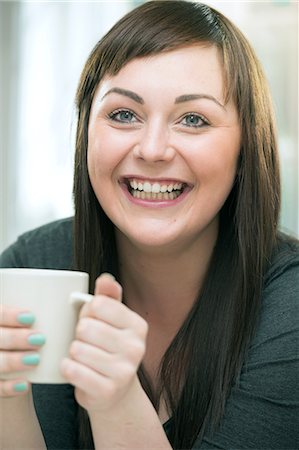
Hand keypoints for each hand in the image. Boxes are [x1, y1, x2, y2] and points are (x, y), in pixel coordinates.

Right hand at [0, 305, 44, 396]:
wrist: (14, 367)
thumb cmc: (26, 335)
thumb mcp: (28, 320)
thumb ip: (42, 310)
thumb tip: (75, 299)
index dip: (8, 315)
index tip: (31, 317)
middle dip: (16, 338)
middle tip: (40, 339)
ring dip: (14, 361)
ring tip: (36, 359)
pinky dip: (9, 387)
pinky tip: (25, 384)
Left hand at [61, 273, 147, 412]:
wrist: (115, 391)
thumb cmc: (109, 347)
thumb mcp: (111, 320)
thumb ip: (107, 297)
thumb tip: (106, 279)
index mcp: (138, 325)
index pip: (98, 305)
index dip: (87, 312)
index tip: (93, 322)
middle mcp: (136, 347)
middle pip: (85, 327)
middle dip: (79, 334)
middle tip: (88, 342)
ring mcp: (124, 371)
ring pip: (77, 349)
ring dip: (73, 353)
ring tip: (84, 358)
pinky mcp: (107, 391)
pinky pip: (73, 370)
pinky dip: (68, 368)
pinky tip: (77, 369)